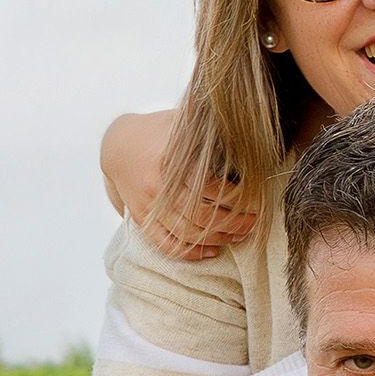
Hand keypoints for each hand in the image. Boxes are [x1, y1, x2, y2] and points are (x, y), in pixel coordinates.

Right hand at [100, 109, 256, 261]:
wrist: (118, 145)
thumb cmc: (158, 131)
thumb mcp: (181, 122)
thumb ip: (208, 128)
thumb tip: (243, 127)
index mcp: (172, 162)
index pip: (212, 188)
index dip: (238, 199)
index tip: (256, 201)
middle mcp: (160, 188)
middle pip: (204, 215)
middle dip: (234, 223)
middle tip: (254, 223)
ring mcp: (150, 207)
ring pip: (188, 233)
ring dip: (218, 239)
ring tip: (239, 236)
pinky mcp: (142, 220)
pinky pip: (166, 244)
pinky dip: (189, 253)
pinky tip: (210, 252)